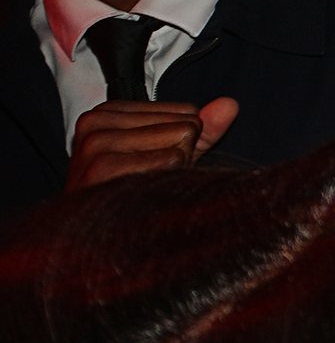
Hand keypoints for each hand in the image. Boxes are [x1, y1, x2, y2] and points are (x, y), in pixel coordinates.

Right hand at [65, 96, 240, 191]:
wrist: (102, 239)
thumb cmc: (136, 194)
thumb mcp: (174, 156)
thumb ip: (203, 129)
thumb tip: (230, 104)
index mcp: (106, 113)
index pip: (187, 111)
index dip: (183, 144)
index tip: (152, 163)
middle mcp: (96, 122)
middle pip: (185, 124)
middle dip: (180, 156)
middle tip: (148, 178)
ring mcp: (95, 144)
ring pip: (180, 139)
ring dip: (175, 169)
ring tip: (144, 185)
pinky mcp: (102, 166)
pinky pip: (170, 159)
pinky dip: (169, 179)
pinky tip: (144, 192)